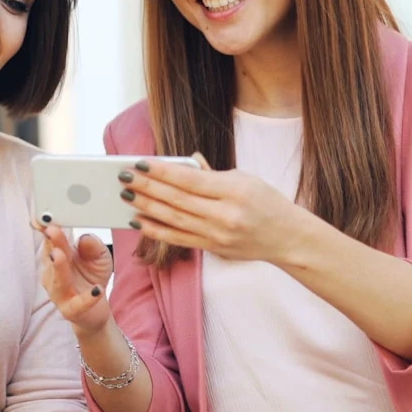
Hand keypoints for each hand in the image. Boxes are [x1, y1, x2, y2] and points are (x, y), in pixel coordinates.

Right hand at [36, 223, 112, 335]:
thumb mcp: (99, 256)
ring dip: (58, 267)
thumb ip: (93, 246)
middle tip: (51, 230)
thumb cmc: (92, 277)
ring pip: (57, 279)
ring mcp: (59, 292)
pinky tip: (97, 290)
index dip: (46, 229)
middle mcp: (54, 273)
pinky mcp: (71, 310)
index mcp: (59, 256)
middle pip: (52, 257)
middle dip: (52, 243)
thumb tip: (85, 238)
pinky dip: (87, 297)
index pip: (50, 240)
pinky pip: (78, 303)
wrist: (96, 310)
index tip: (43, 218)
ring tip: (60, 254)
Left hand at [120, 156, 310, 262]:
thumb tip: (184, 163)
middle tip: (124, 178)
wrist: (287, 238)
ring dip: (147, 208)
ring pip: (174, 220)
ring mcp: (218, 234)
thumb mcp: (245, 179)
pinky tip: (140, 221)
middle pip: (178, 200)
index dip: (162, 172)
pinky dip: (158, 230)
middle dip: (147, 188)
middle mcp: (225, 214)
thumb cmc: (266, 202)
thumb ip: (212, 173)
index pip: (190, 180)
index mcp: (234, 191)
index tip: (140, 164)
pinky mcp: (213, 249)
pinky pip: (179, 239)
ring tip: (127, 196)